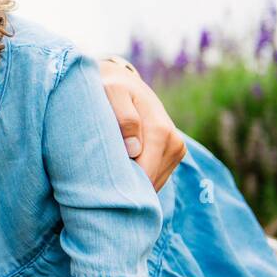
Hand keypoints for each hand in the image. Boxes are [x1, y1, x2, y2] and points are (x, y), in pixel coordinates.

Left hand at [98, 58, 186, 190]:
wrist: (124, 83)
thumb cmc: (112, 89)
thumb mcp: (113, 94)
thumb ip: (124, 117)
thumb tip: (134, 148)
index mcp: (160, 131)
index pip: (146, 174)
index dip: (124, 187)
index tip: (101, 193)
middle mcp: (174, 143)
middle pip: (151, 183)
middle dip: (128, 190)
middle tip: (100, 193)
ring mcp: (176, 150)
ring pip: (154, 184)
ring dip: (134, 186)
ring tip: (108, 181)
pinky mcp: (173, 155)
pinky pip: (156, 178)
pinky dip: (140, 181)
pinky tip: (122, 176)